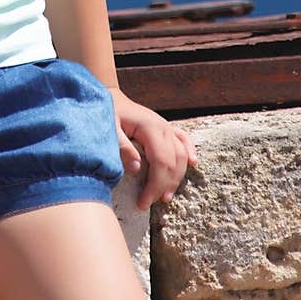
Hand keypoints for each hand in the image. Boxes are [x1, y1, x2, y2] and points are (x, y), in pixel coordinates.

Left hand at [109, 88, 198, 211]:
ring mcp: (167, 127)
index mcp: (150, 128)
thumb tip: (136, 169)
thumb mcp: (109, 129)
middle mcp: (164, 127)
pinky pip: (184, 140)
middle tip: (149, 203)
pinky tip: (193, 164)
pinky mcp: (167, 128)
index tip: (143, 202)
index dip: (155, 185)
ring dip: (177, 177)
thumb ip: (122, 147)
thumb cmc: (107, 113)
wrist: (109, 96)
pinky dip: (190, 152)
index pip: (161, 162)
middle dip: (164, 186)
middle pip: (174, 162)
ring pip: (181, 155)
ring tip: (165, 196)